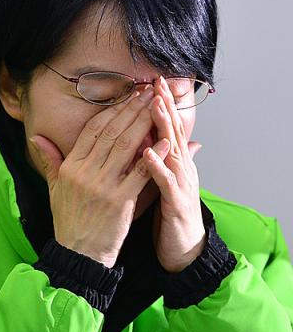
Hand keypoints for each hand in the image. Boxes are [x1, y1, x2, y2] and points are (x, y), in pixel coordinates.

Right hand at [28, 86, 157, 267]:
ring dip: (142, 124)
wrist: (78, 254)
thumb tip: (37, 137)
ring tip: (156, 106)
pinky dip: (153, 156)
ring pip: (125, 147)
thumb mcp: (53, 188)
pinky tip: (164, 141)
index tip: (126, 96)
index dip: (111, 110)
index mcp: (70, 166)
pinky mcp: (120, 201)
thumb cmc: (68, 220)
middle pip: (111, 132)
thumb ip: (49, 160)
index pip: (92, 130)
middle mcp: (85, 172)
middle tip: (146, 92)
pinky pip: (139, 173)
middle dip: (130, 109)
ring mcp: (103, 186)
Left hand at [142, 76, 205, 272]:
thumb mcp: (167, 182)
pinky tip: (147, 152)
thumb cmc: (172, 214)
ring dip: (164, 127)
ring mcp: (180, 185)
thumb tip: (176, 140)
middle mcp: (180, 169)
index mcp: (174, 163)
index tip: (150, 83)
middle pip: (172, 132)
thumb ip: (167, 160)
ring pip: (172, 150)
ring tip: (154, 105)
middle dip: (164, 106)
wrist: (184, 249)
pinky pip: (165, 182)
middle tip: (156, 82)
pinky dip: (157, 166)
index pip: (165, 128)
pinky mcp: (176, 204)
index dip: (159, 106)